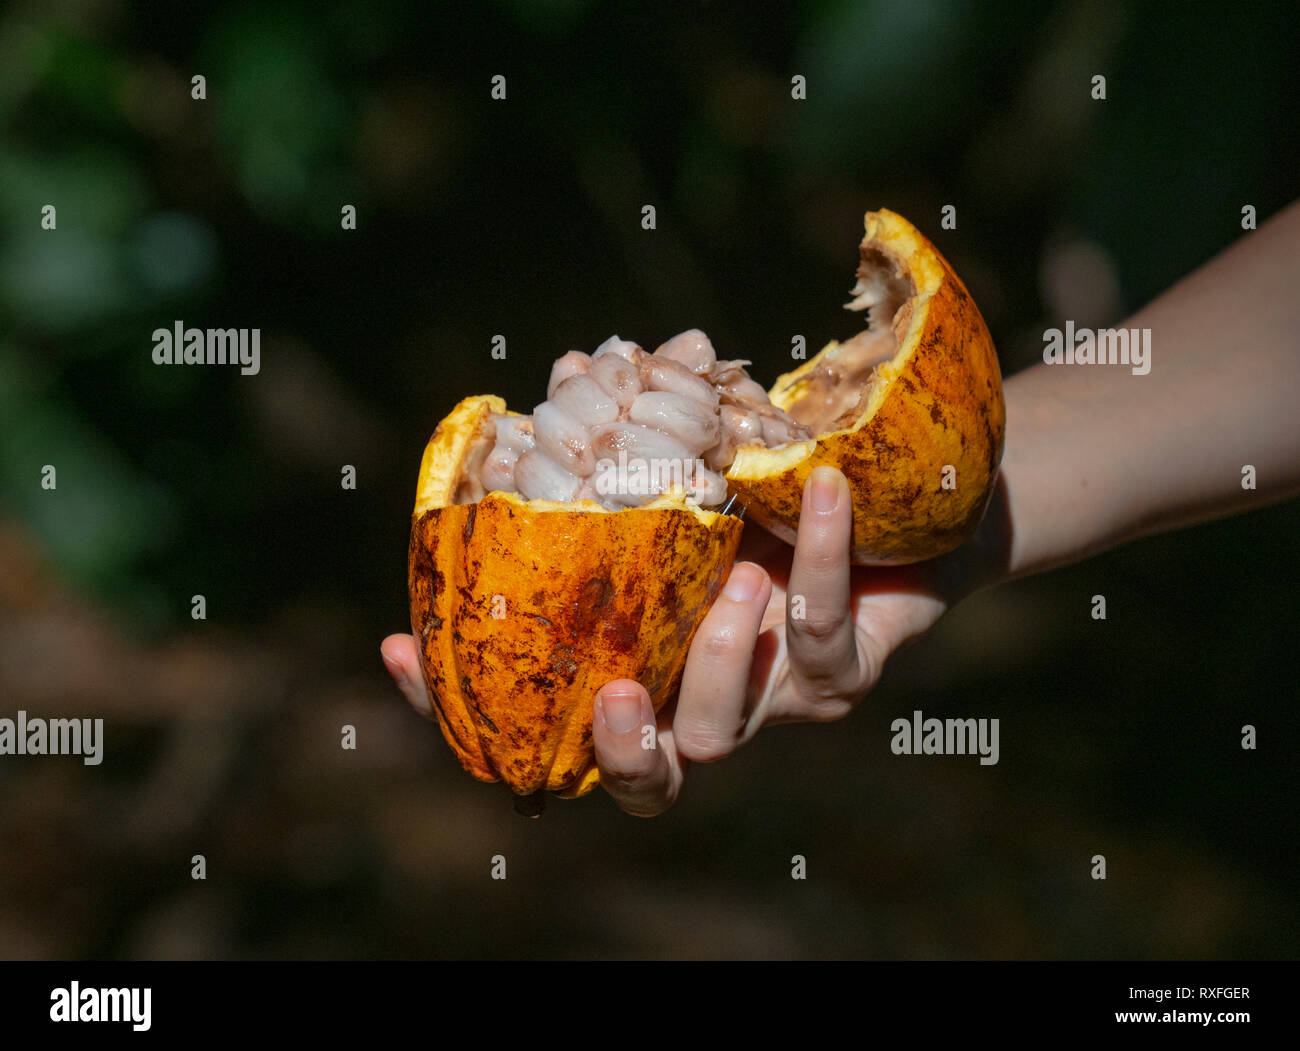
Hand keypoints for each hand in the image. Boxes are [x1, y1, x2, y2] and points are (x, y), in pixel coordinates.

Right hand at [382, 466, 1003, 814]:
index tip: (403, 648)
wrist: (911, 501)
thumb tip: (570, 367)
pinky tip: (819, 488)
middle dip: (617, 753)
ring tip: (740, 576)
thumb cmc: (781, 486)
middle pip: (641, 781)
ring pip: (727, 728)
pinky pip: (822, 640)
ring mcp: (771, 700)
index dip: (457, 702)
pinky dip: (816, 560)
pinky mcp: (844, 674)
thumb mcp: (701, 464)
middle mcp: (695, 698)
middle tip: (616, 697)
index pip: (533, 712)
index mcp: (636, 658)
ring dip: (720, 656)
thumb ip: (633, 439)